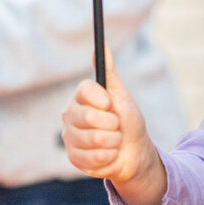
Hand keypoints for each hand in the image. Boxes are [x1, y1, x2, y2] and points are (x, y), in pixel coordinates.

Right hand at [60, 48, 165, 204]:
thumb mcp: (122, 95)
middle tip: (116, 126)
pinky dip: (108, 158)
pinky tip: (109, 155)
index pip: (85, 90)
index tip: (112, 105)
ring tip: (114, 141)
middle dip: (112, 124)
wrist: (133, 152)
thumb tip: (104, 46)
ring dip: (113, 142)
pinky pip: (91, 157)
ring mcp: (70, 136)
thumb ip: (110, 72)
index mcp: (81, 97)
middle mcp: (70, 114)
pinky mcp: (73, 157)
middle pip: (89, 116)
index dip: (102, 100)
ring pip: (93, 139)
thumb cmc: (128, 120)